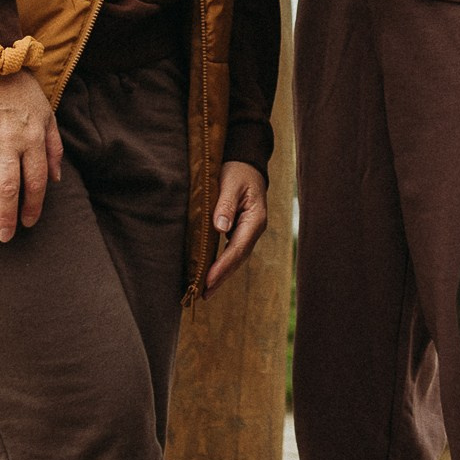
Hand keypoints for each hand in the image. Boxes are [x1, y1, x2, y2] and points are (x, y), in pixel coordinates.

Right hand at [0, 72, 62, 240]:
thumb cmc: (24, 93)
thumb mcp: (48, 116)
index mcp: (33, 139)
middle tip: (5, 237)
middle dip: (8, 217)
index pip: (36, 181)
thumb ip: (54, 148)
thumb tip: (56, 179)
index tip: (29, 223)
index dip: (33, 206)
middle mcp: (10, 143)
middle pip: (9, 188)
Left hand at [203, 161, 268, 292]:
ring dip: (222, 274)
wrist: (247, 165)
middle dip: (222, 277)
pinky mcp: (241, 231)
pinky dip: (222, 264)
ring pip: (236, 258)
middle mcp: (254, 229)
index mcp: (255, 219)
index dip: (223, 266)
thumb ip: (225, 205)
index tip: (208, 280)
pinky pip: (232, 251)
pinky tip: (211, 273)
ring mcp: (249, 232)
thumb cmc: (238, 172)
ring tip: (206, 291)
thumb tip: (221, 228)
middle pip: (238, 258)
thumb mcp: (230, 183)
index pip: (237, 248)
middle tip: (204, 294)